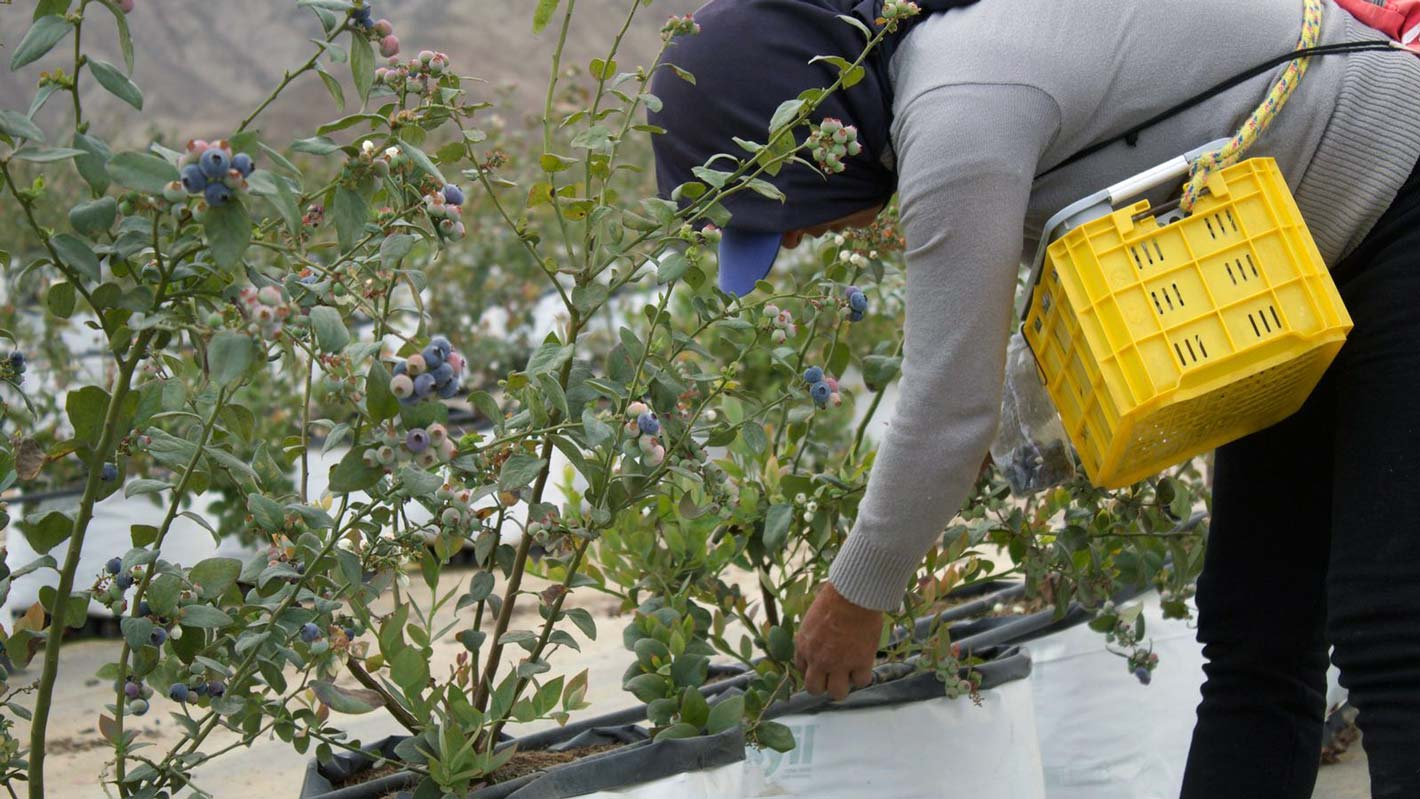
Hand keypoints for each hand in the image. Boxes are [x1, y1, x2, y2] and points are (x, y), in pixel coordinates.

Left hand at [794, 581, 882, 700]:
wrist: (852, 596)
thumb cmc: (833, 599)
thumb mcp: (811, 619)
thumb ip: (812, 637)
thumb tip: (818, 645)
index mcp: (803, 646)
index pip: (802, 670)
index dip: (813, 669)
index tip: (822, 664)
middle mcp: (817, 660)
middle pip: (814, 689)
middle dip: (823, 685)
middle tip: (834, 676)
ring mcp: (838, 664)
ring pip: (837, 693)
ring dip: (843, 686)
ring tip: (850, 674)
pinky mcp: (860, 663)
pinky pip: (861, 682)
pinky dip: (863, 676)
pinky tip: (864, 665)